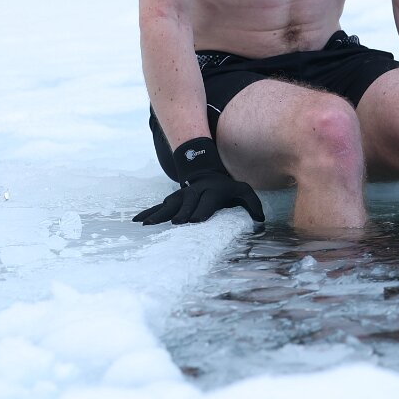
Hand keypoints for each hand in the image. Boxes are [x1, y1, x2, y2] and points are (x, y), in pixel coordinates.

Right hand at [135, 137, 264, 224]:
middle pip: (187, 202)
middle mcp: (196, 192)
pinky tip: (137, 221)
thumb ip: (253, 204)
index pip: (208, 201)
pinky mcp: (173, 199)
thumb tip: (261, 219)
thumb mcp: (244, 192)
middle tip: (175, 223)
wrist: (210, 174)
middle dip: (181, 212)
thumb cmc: (229, 190)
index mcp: (213, 191)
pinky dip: (148, 212)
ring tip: (149, 224)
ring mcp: (182, 195)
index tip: (194, 220)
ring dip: (160, 213)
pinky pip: (159, 206)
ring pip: (170, 204)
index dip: (202, 210)